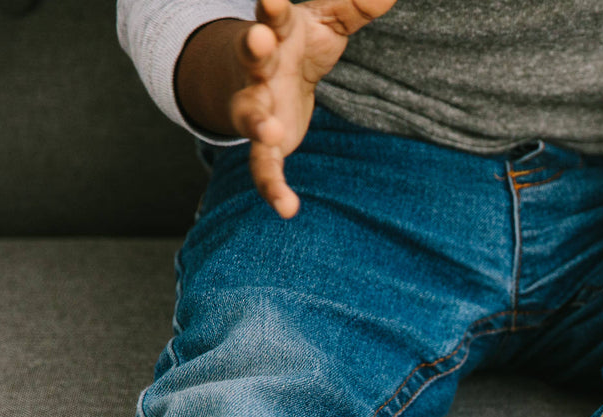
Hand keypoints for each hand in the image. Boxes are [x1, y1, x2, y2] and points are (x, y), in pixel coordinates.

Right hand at [229, 0, 396, 217]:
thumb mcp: (328, 22)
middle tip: (258, 39)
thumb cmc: (300, 42)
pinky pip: (263, 169)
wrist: (262, 77)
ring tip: (269, 132)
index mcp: (276, 33)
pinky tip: (288, 209)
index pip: (273, 16)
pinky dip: (273, 189)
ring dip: (255, 122)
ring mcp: (257, 108)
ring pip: (248, 114)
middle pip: (251, 58)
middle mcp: (259, 70)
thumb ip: (354, 8)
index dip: (272, 8)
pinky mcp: (266, 145)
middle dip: (253, 49)